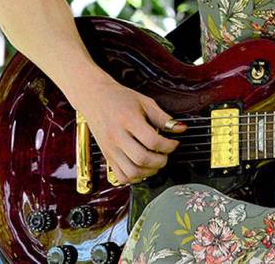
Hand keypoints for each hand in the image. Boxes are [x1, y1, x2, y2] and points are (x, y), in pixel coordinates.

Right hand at [70, 78, 185, 184]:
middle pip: (142, 159)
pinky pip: (121, 177)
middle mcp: (117, 137)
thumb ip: (163, 117)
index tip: (174, 143)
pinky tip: (142, 167)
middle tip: (166, 154)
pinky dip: (135, 177)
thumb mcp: (145, 102)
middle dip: (161, 160)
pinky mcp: (106, 157)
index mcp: (128, 120)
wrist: (94, 98)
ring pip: (132, 172)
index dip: (168, 145)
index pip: (152, 141)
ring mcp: (110, 149)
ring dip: (149, 171)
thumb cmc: (120, 98)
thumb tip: (180, 129)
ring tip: (156, 161)